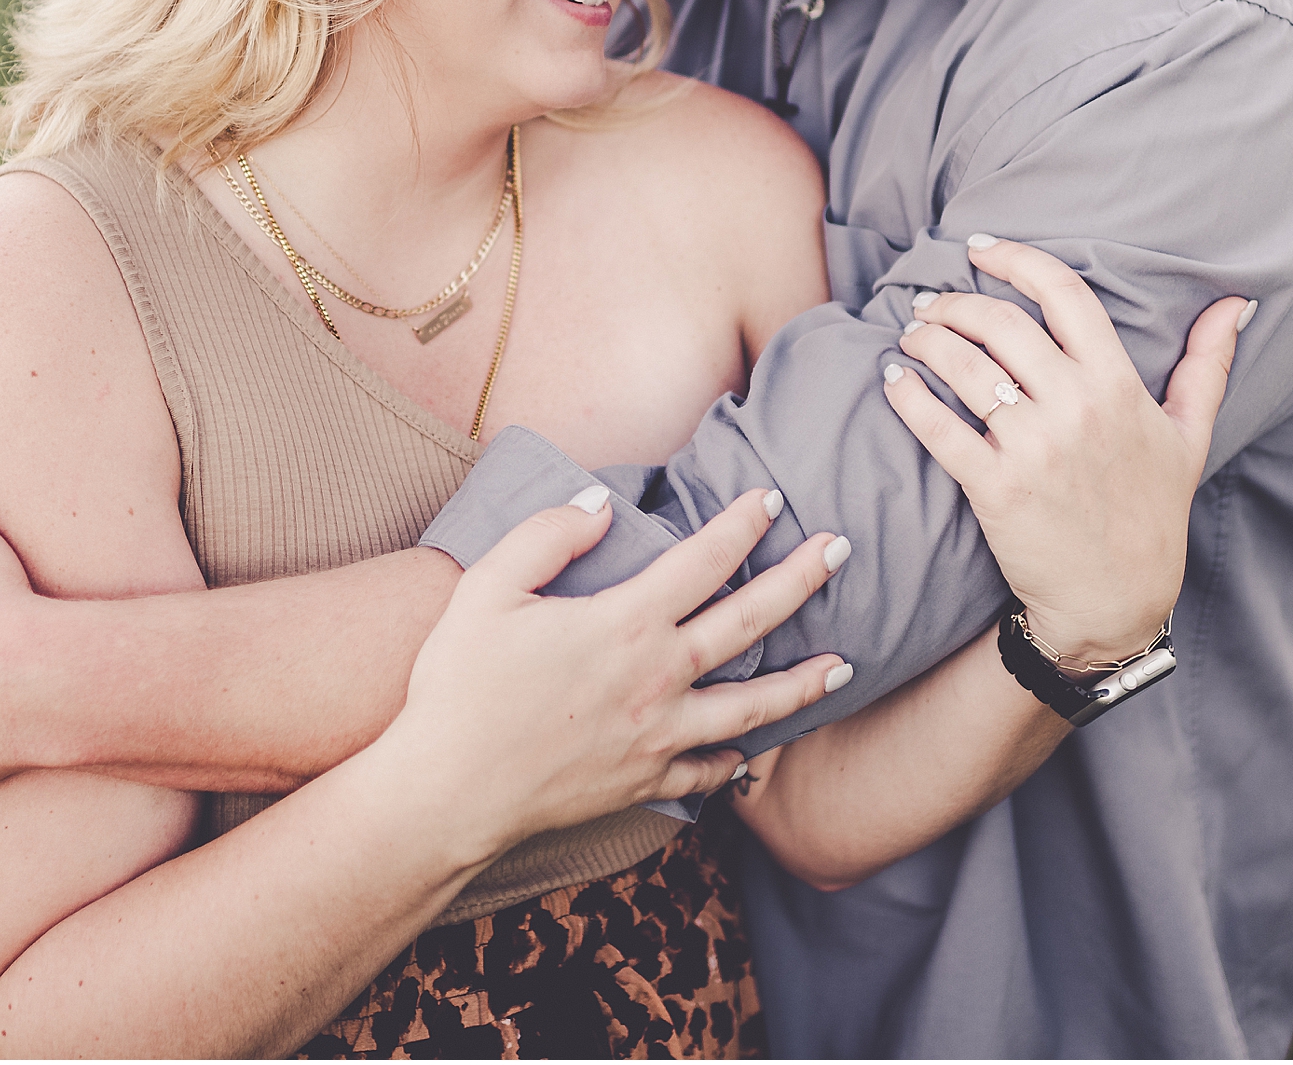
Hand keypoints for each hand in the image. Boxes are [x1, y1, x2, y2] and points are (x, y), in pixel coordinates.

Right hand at [386, 486, 850, 855]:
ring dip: (802, 681)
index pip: (702, 561)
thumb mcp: (487, 588)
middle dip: (800, 581)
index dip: (741, 526)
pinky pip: (709, 770)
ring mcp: (658, 736)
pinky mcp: (645, 781)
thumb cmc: (460, 686)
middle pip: (748, 622)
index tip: (771, 499)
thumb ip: (548, 535)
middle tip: (840, 550)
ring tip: (845, 665)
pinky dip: (738, 759)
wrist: (447, 792)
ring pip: (752, 705)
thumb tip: (599, 506)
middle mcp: (657, 677)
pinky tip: (756, 752)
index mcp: (624, 623)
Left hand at [885, 238, 1242, 663]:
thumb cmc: (1150, 512)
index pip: (1064, 294)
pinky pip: (938, 427)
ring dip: (926, 341)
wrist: (1116, 601)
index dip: (1016, 259)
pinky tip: (894, 379)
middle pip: (1001, 323)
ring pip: (963, 367)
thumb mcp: (1190, 436)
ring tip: (911, 336)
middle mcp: (1076, 408)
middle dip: (954, 303)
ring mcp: (1034, 448)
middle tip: (930, 304)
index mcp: (1117, 385)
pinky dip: (907, 396)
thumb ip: (1208, 365)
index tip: (978, 247)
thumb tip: (1233, 303)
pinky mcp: (995, 487)